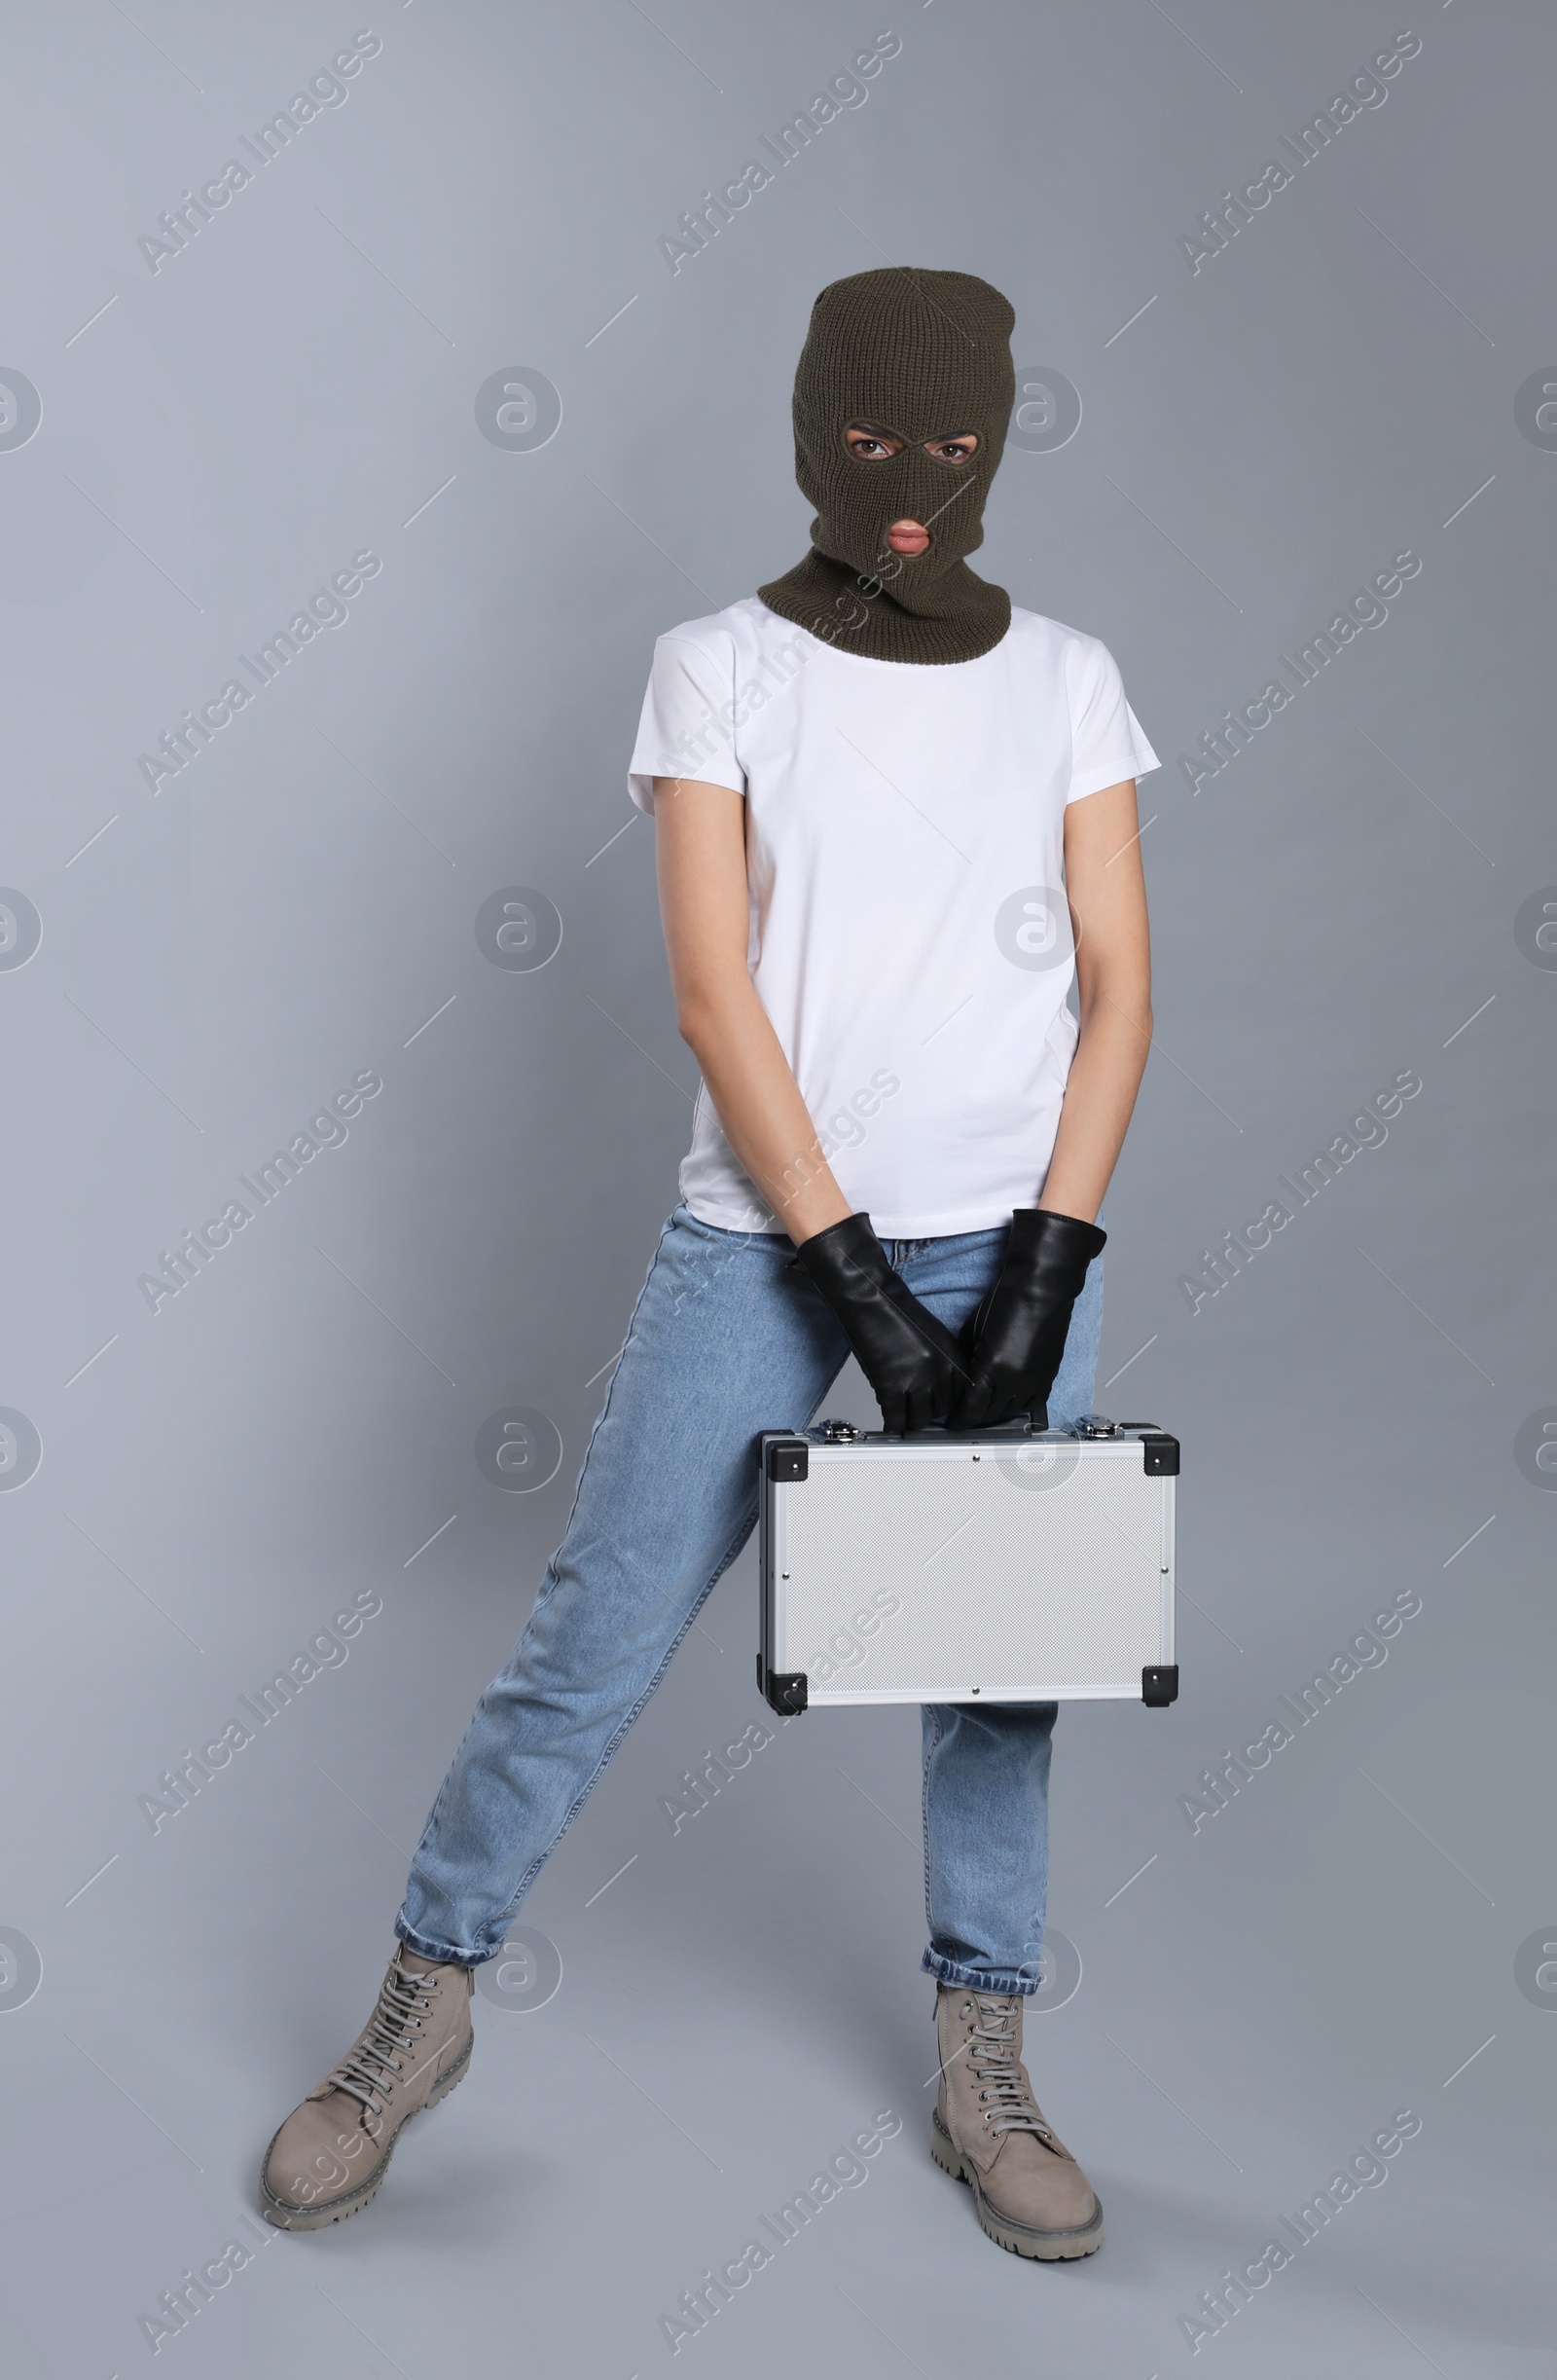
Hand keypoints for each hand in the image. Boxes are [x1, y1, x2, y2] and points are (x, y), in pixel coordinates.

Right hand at [792, 1213, 968, 1432]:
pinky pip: (896, 1418)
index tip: (938, 1409)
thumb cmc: (895, 1311)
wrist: (870, 1297)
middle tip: (918, 1414)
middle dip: (929, 1413)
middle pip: (941, 1410)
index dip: (947, 1405)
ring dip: (911, 1421)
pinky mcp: (890, 1385)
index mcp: (952, 1355)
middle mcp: (940, 1369)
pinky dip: (893, 1425)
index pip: (960, 1395)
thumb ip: (941, 1362)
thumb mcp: (933, 1335)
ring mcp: (916, 1379)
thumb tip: (937, 1390)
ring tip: (904, 1418)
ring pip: (920, 1419)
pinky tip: (890, 1424)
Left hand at [948, 1209, 1105, 1429]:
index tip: (952, 1421)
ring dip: (997, 1415)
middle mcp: (1015, 1380)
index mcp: (992, 1369)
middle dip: (975, 1418)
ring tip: (985, 1414)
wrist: (1039, 1288)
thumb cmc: (1007, 1301)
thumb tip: (961, 1379)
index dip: (959, 1419)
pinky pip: (1034, 1403)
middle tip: (965, 1417)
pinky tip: (1011, 1406)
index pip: (971, 1409)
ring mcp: (1034, 1380)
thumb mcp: (972, 1333)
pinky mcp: (1049, 1375)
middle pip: (990, 1414)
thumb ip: (966, 1361)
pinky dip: (1020, 1407)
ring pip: (1012, 1412)